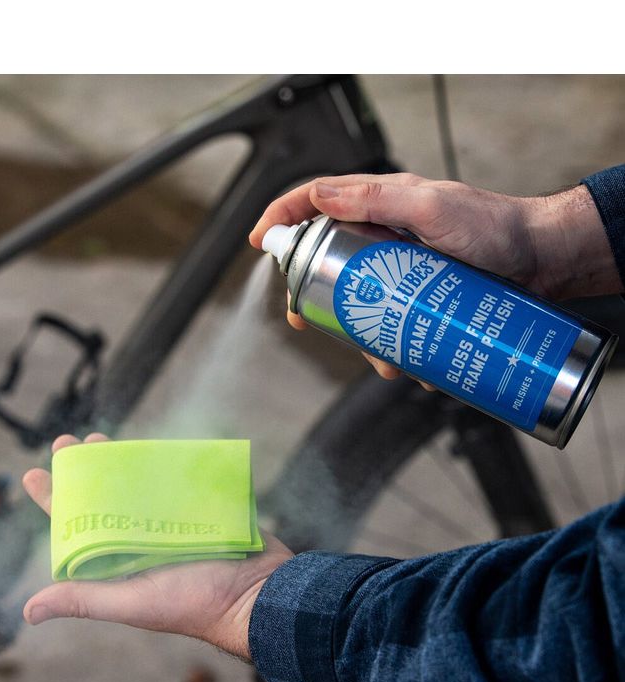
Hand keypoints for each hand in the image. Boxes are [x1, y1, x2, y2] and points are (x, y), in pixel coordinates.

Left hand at [22, 433, 292, 659]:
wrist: (258, 593)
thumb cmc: (196, 603)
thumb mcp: (135, 602)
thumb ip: (86, 599)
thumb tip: (28, 609)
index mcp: (119, 562)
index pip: (78, 527)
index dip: (55, 500)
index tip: (36, 473)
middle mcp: (141, 541)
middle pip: (105, 499)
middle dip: (85, 470)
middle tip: (70, 441)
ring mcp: (171, 523)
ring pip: (138, 487)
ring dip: (118, 462)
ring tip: (99, 439)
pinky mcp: (199, 510)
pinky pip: (174, 483)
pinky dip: (161, 465)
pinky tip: (147, 447)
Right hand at [250, 173, 620, 380]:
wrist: (544, 261)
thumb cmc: (496, 227)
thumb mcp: (433, 206)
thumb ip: (377, 197)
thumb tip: (320, 197)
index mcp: (382, 204)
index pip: (318, 202)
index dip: (283, 219)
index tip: (259, 243)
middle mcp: (386, 235)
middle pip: (329, 260)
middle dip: (313, 294)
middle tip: (304, 318)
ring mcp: (402, 269)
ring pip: (359, 301)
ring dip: (359, 334)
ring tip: (382, 359)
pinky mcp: (420, 298)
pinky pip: (391, 323)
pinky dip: (392, 347)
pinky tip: (409, 363)